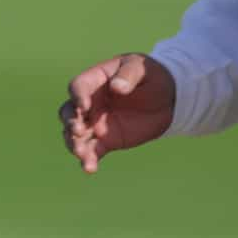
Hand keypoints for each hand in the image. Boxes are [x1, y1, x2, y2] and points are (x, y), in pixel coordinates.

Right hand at [59, 52, 175, 172]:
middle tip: (78, 130)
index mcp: (94, 82)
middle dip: (70, 122)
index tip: (85, 106)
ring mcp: (95, 123)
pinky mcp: (106, 141)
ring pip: (75, 135)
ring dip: (74, 144)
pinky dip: (88, 160)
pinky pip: (92, 151)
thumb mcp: (142, 68)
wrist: (168, 98)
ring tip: (81, 154)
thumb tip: (117, 87)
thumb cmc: (150, 76)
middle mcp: (89, 104)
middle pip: (69, 112)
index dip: (78, 96)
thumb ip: (128, 75)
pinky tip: (90, 169)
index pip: (78, 87)